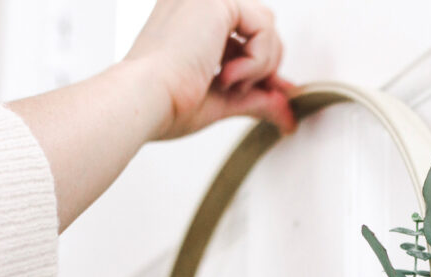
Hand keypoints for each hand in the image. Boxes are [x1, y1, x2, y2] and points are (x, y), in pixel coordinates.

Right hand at [126, 0, 295, 137]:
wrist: (144, 99)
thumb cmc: (166, 103)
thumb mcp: (222, 100)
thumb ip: (255, 98)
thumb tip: (286, 111)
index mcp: (193, 21)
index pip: (247, 33)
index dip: (263, 66)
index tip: (270, 95)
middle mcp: (198, 3)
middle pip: (262, 27)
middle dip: (264, 67)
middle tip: (236, 90)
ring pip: (267, 27)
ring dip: (258, 67)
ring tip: (226, 83)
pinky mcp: (217, 0)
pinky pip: (264, 28)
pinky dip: (256, 61)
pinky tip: (228, 75)